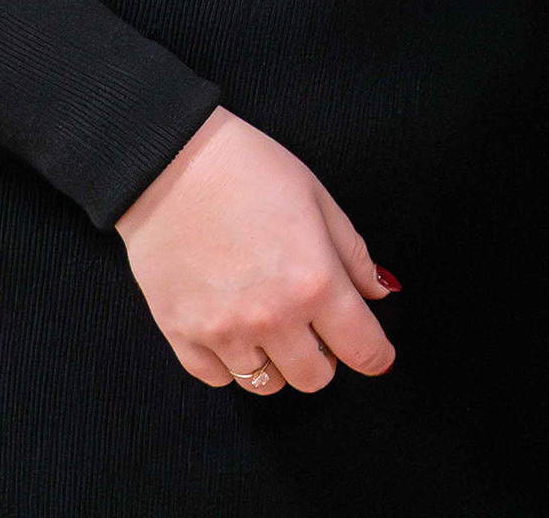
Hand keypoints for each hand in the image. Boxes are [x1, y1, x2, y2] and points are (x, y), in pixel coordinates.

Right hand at [115, 107, 399, 393]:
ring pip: (265, 384)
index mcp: (314, 282)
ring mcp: (222, 331)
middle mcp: (271, 317)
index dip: (376, 357)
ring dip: (277, 360)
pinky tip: (234, 327)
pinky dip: (231, 362)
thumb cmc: (249, 171)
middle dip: (325, 359)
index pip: (362, 348)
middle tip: (317, 329)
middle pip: (314, 378)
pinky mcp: (180, 335)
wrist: (170, 164)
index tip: (377, 356)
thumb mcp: (318, 200)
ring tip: (270, 322)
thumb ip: (352, 255)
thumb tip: (378, 293)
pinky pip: (217, 378)